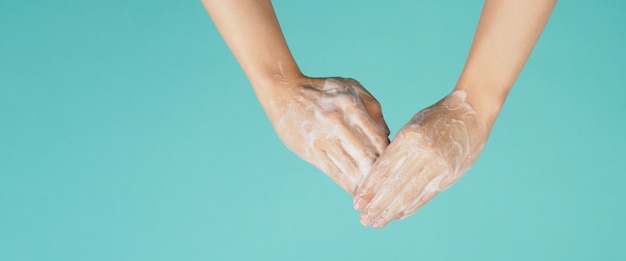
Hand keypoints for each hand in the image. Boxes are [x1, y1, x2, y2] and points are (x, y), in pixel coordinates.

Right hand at [264, 77, 389, 193]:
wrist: (284, 92)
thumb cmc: (322, 89)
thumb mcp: (350, 87)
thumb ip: (372, 107)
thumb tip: (386, 134)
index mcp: (351, 106)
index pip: (377, 138)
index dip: (389, 155)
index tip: (396, 165)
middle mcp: (337, 122)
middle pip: (366, 156)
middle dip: (378, 174)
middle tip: (388, 186)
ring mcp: (322, 138)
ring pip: (350, 168)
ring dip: (364, 183)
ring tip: (374, 193)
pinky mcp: (310, 150)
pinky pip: (332, 172)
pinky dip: (346, 184)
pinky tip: (355, 191)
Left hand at [353, 90, 489, 227]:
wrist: (471, 111)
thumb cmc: (435, 117)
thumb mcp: (412, 126)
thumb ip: (397, 149)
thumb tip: (376, 176)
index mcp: (409, 136)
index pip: (384, 168)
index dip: (369, 188)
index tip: (357, 202)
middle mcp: (423, 151)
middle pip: (395, 184)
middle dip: (376, 205)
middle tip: (363, 219)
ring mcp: (439, 164)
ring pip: (409, 193)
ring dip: (391, 211)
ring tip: (376, 222)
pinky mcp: (450, 174)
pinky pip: (426, 195)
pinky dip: (410, 207)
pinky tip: (397, 215)